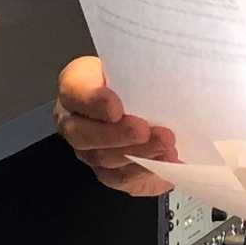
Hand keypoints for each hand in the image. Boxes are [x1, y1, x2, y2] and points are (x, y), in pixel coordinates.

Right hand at [53, 56, 179, 196]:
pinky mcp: (107, 172)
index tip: (116, 107)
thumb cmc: (132, 79)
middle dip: (119, 136)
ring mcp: (89, 150)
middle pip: (86, 135)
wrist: (137, 99)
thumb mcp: (131, 64)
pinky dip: (146, 174)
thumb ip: (138, 70)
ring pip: (105, 161)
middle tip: (144, 131)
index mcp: (76, 87)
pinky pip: (122, 179)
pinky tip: (166, 164)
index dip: (94, 102)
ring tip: (166, 147)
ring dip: (138, 156)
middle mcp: (75, 122)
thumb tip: (170, 73)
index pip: (76, 92)